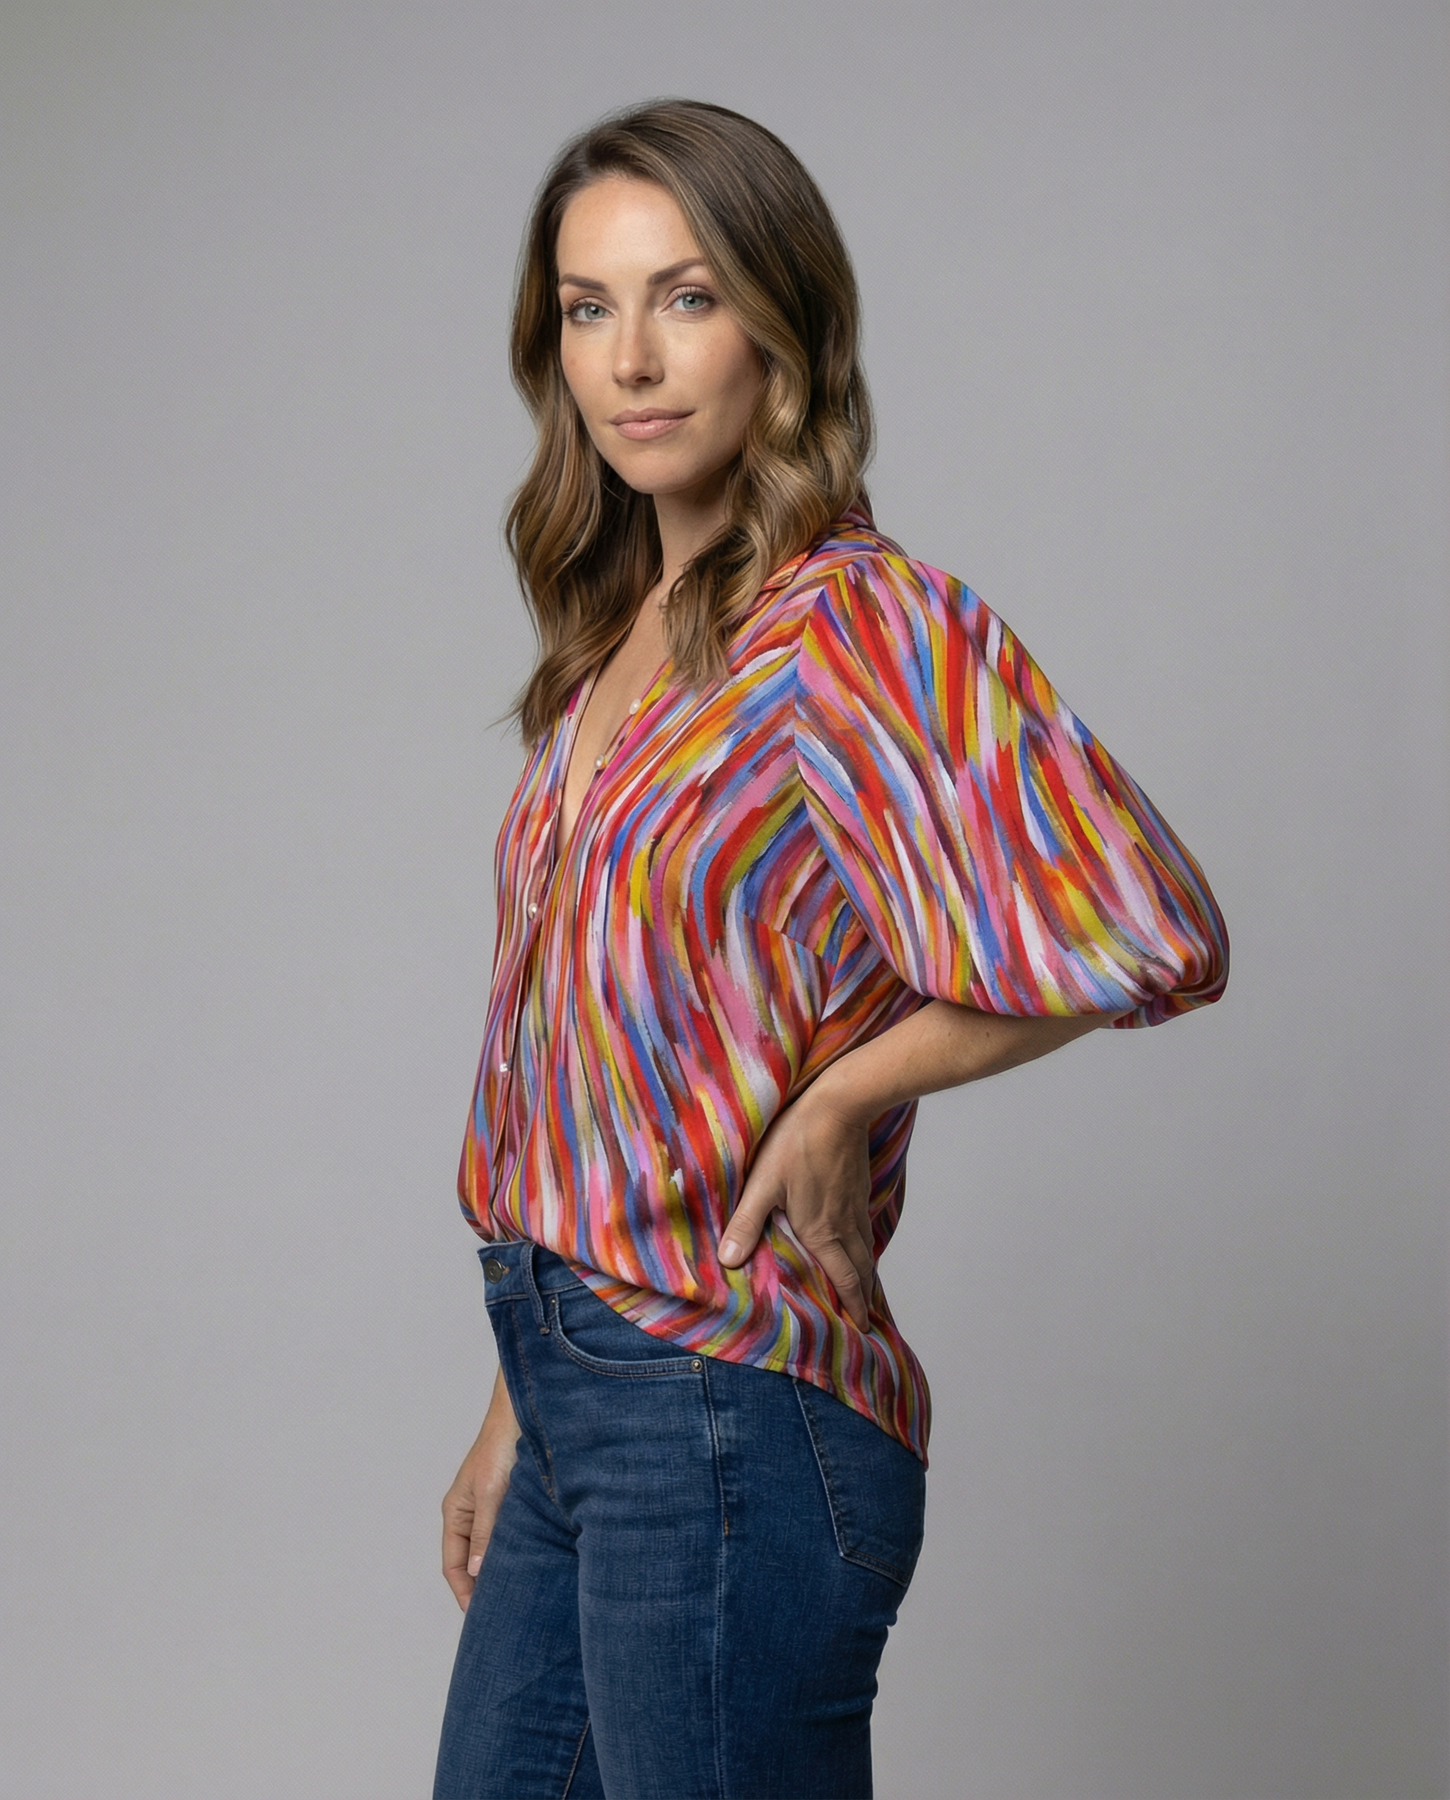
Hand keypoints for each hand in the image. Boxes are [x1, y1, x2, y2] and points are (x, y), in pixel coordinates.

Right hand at [441, 1366, 518, 1610]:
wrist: (521, 1416)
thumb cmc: (500, 1450)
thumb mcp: (491, 1494)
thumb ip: (485, 1531)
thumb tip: (479, 1572)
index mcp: (456, 1513)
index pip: (453, 1565)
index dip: (464, 1592)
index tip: (478, 1617)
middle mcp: (469, 1514)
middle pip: (470, 1562)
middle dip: (480, 1588)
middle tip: (499, 1616)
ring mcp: (488, 1508)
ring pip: (489, 1550)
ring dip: (498, 1570)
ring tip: (515, 1597)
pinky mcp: (507, 1502)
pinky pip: (505, 1536)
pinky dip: (512, 1552)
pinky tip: (529, 1564)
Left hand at [718, 1081, 875, 1329]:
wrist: (840, 1104)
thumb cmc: (797, 1141)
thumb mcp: (763, 1182)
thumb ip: (746, 1223)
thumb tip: (728, 1261)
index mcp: (823, 1231)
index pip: (844, 1279)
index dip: (853, 1306)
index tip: (861, 1329)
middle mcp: (845, 1224)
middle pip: (862, 1270)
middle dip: (864, 1298)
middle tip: (867, 1320)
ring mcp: (856, 1205)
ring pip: (867, 1249)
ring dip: (867, 1274)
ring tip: (866, 1290)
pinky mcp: (859, 1187)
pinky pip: (866, 1228)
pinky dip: (866, 1247)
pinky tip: (859, 1243)